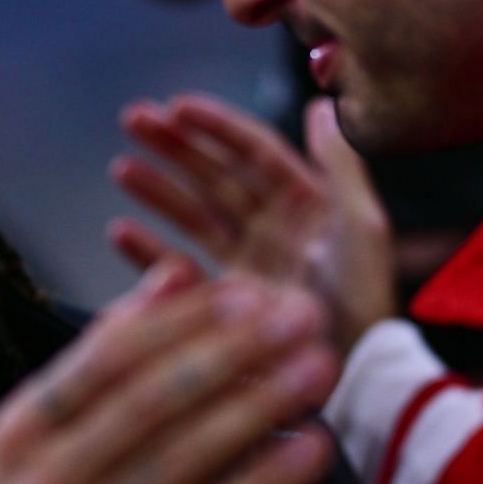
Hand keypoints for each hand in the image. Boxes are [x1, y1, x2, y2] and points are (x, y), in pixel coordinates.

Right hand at [0, 260, 336, 483]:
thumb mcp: (39, 445)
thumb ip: (104, 363)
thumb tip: (172, 274)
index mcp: (23, 429)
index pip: (107, 355)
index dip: (186, 317)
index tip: (252, 287)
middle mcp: (45, 480)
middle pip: (148, 400)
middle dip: (232, 350)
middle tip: (300, 313)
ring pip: (180, 460)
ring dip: (257, 408)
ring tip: (317, 368)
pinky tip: (308, 452)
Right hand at [111, 92, 394, 353]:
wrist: (350, 377)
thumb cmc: (361, 301)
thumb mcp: (362, 226)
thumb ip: (341, 165)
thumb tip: (322, 106)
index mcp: (305, 203)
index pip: (254, 151)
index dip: (216, 126)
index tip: (176, 106)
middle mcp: (272, 228)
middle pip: (216, 174)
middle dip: (175, 146)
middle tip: (133, 120)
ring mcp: (245, 264)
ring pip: (193, 214)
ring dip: (157, 189)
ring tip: (121, 168)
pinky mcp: (225, 303)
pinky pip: (180, 269)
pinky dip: (149, 251)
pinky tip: (120, 232)